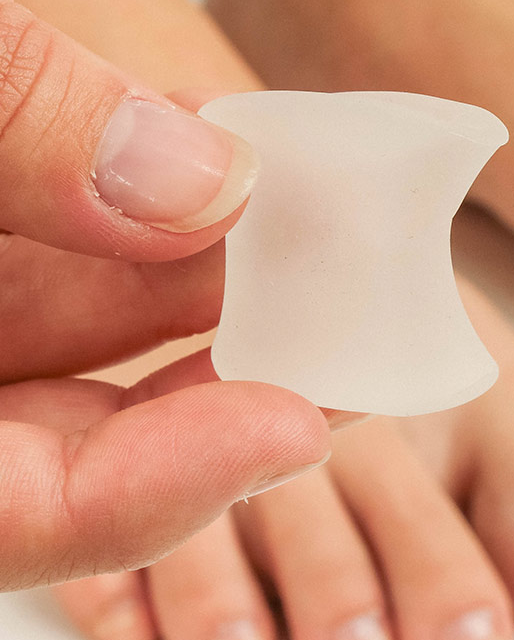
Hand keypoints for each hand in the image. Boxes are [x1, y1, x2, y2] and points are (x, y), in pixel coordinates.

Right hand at [0, 0, 329, 589]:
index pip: (25, 514)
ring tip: (317, 241)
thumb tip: (200, 183)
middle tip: (354, 324)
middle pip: (84, 438)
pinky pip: (69, 260)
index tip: (302, 422)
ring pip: (86, 344)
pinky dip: (149, 228)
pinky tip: (217, 176)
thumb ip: (10, 125)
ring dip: (210, 297)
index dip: (168, 484)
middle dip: (230, 382)